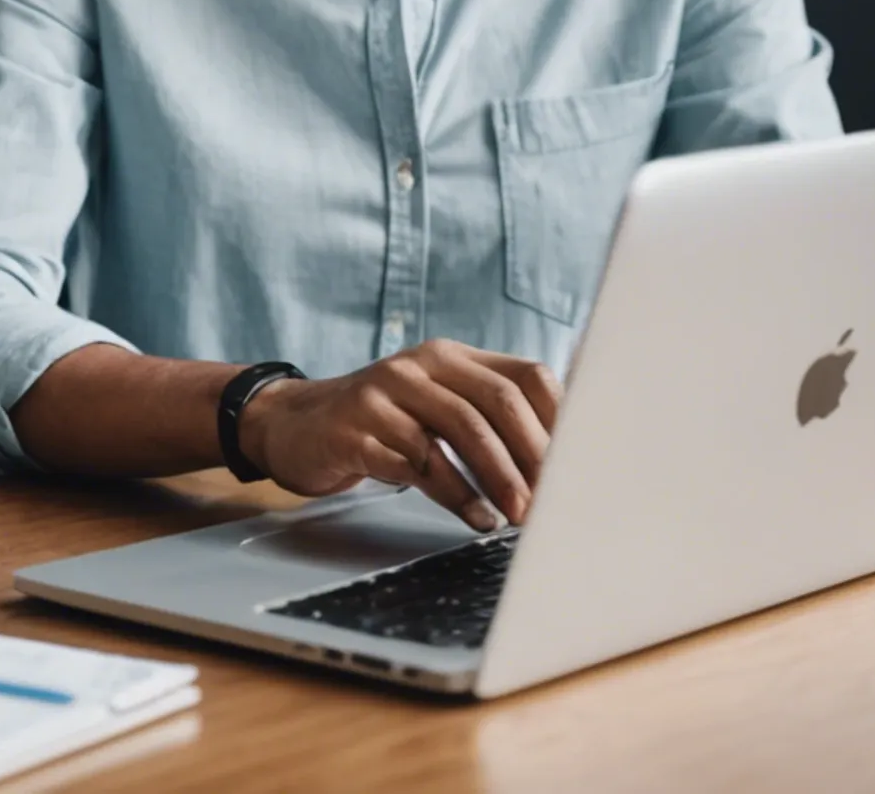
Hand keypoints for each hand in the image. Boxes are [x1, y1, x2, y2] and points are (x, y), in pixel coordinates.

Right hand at [237, 340, 560, 530]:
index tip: (578, 468)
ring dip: (494, 479)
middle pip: (494, 403)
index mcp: (451, 357)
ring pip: (455, 431)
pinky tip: (471, 515)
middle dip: (530, 458)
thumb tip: (567, 460)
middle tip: (550, 504)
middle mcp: (419, 366)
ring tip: (512, 517)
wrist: (296, 425)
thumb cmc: (384, 424)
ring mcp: (383, 393)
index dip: (559, 422)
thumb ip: (488, 418)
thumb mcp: (436, 406)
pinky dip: (451, 494)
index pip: (525, 376)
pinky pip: (413, 462)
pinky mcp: (354, 427)